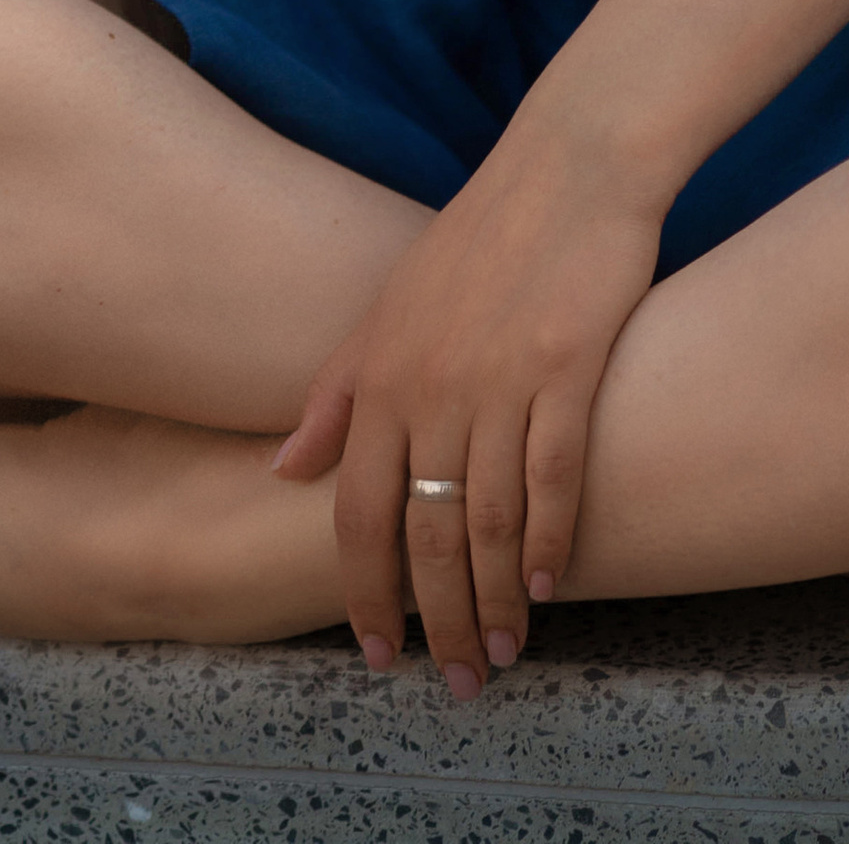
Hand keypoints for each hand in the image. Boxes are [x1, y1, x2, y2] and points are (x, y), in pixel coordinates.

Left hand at [270, 129, 662, 693]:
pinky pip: (554, 476)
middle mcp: (431, 385)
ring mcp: (500, 379)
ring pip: (489, 521)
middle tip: (452, 682)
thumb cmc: (478, 239)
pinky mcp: (567, 368)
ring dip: (496, 600)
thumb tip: (281, 470)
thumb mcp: (388, 307)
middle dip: (436, 620)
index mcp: (380, 375)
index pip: (356, 512)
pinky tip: (551, 584)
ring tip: (502, 653)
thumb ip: (335, 393)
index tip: (376, 653)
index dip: (364, 592)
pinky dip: (551, 540)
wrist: (567, 166)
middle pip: (424, 534)